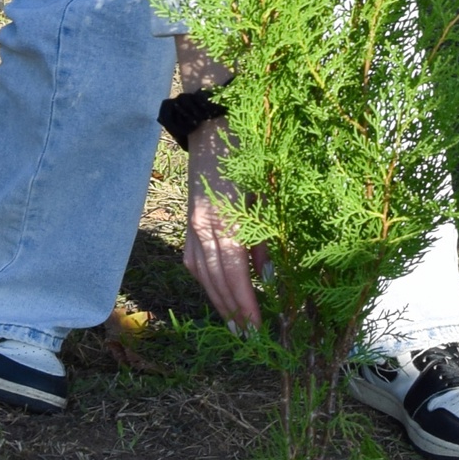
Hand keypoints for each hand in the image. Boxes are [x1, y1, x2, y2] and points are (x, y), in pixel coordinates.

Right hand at [183, 120, 261, 328]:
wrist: (212, 122)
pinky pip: (193, 259)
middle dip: (231, 309)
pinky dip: (206, 280)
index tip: (257, 327)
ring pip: (201, 273)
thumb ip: (265, 235)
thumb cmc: (248, 152)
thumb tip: (270, 275)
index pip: (235, 271)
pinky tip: (217, 291)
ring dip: (217, 300)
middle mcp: (203, 226)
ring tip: (233, 323)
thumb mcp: (265, 191)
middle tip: (247, 337)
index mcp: (225, 218)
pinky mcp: (188, 221)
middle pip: (215, 278)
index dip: (245, 301)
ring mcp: (192, 224)